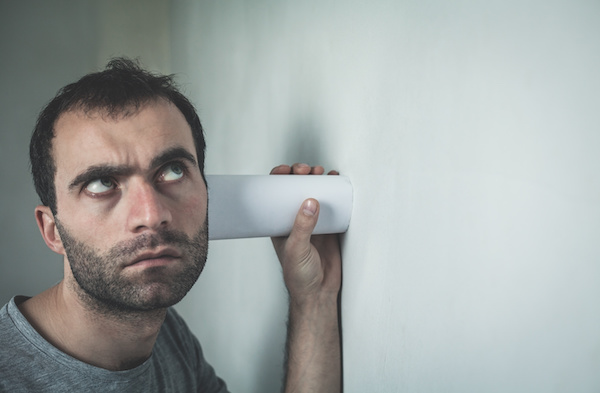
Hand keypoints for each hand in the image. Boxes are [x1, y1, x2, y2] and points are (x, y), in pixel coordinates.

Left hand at [270, 164, 341, 305]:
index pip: (275, 195)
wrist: (319, 293)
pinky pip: (333, 205)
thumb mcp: (297, 250)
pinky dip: (335, 192)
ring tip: (323, 172)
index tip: (286, 170)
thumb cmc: (299, 277)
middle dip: (301, 175)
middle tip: (307, 170)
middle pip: (296, 190)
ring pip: (314, 194)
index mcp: (280, 224)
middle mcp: (295, 220)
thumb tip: (310, 203)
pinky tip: (337, 183)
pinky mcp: (330, 227)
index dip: (279, 179)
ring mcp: (313, 223)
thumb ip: (303, 227)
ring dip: (318, 180)